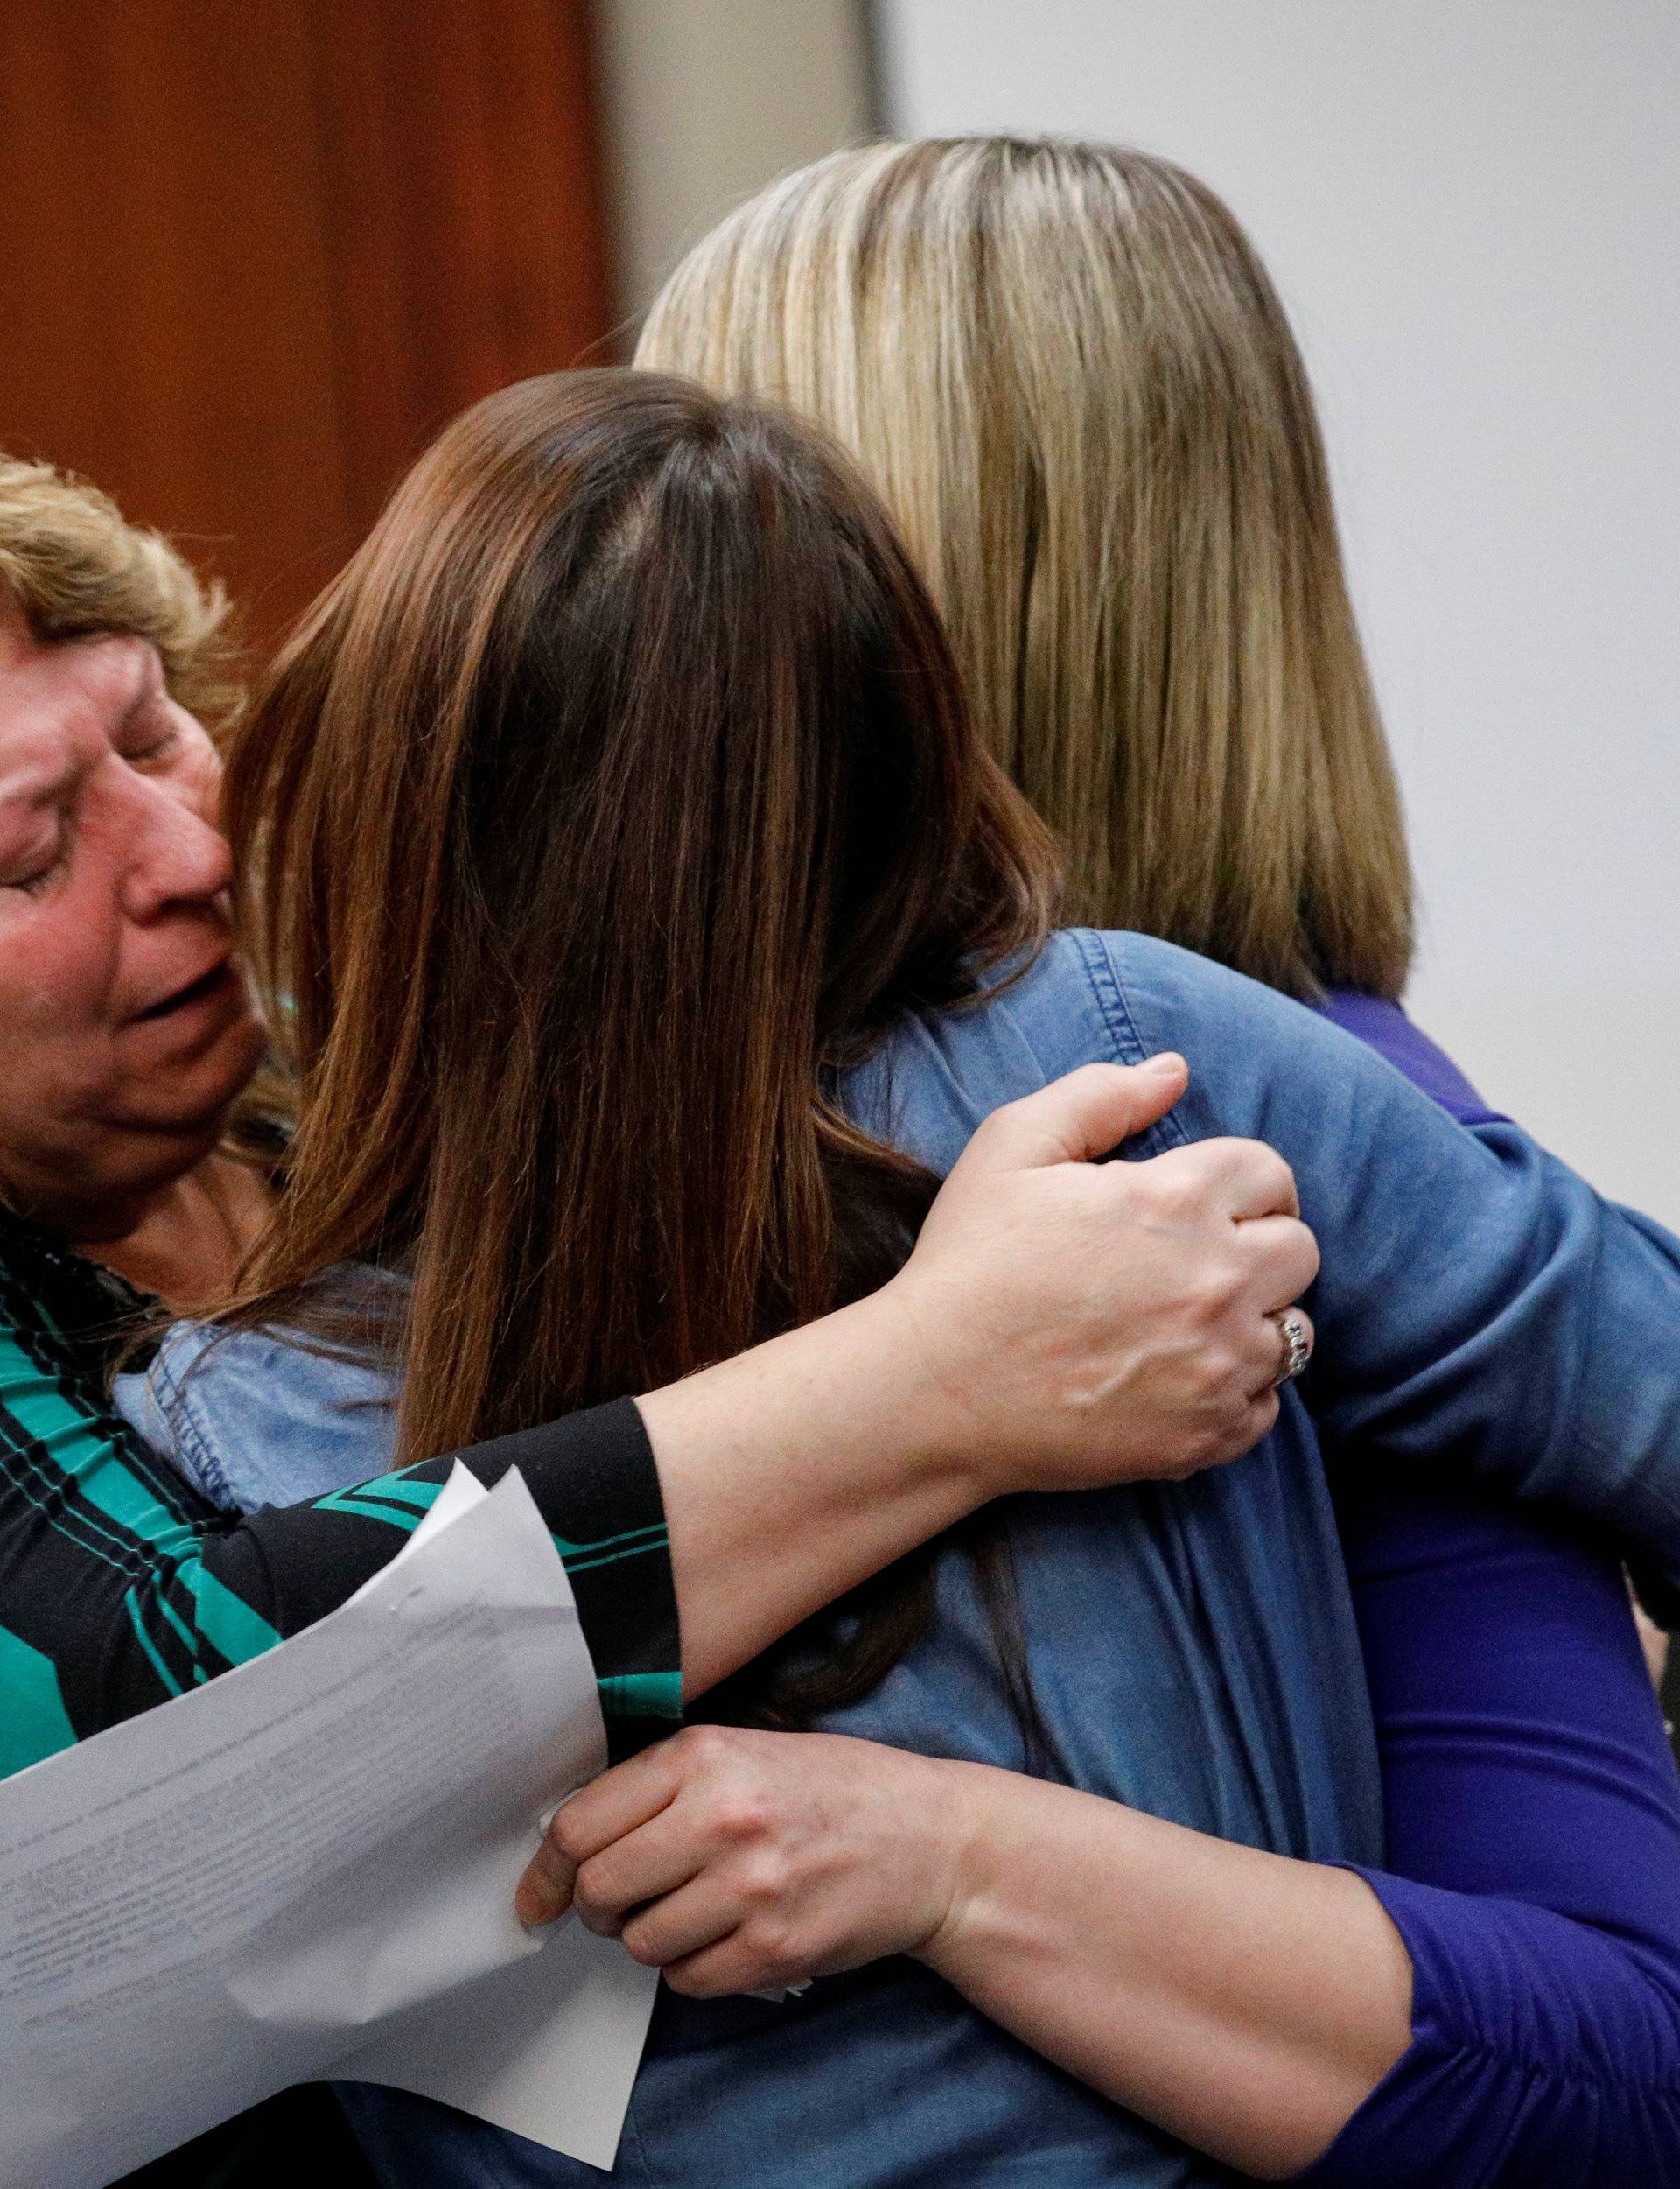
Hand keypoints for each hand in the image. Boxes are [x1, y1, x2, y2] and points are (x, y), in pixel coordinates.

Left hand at [515, 1725, 965, 1989]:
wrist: (930, 1840)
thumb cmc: (834, 1789)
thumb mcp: (747, 1749)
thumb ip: (665, 1782)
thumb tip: (576, 1837)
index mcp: (704, 1756)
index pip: (581, 1825)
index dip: (547, 1869)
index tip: (539, 1894)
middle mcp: (722, 1818)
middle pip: (601, 1890)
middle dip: (597, 1908)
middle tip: (621, 1904)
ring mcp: (751, 1888)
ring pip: (641, 1943)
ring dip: (652, 1938)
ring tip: (692, 1912)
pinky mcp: (775, 1949)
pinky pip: (690, 1980)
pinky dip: (695, 1968)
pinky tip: (728, 1935)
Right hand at [870, 1057, 1317, 1496]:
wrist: (935, 1391)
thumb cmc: (968, 1264)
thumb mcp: (1011, 1147)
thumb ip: (1099, 1095)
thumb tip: (1174, 1072)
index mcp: (1177, 1200)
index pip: (1270, 1173)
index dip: (1240, 1183)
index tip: (1208, 1204)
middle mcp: (1216, 1280)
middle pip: (1300, 1251)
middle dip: (1260, 1247)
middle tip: (1202, 1261)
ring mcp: (1218, 1365)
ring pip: (1291, 1333)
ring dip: (1252, 1323)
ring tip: (1187, 1325)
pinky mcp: (1207, 1434)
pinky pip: (1266, 1407)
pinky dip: (1236, 1395)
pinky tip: (1179, 1381)